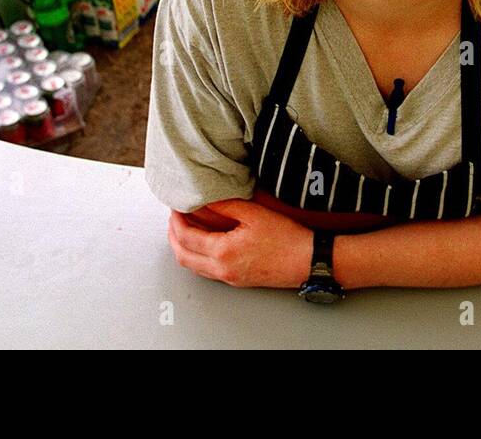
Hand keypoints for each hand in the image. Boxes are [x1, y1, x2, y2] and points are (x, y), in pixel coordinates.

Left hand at [167, 199, 312, 288]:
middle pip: (183, 256)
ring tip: (184, 229)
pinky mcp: (237, 280)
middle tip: (174, 219)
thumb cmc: (287, 238)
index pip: (186, 237)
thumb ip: (226, 205)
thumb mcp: (255, 214)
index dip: (177, 220)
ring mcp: (229, 277)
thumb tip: (205, 199)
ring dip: (183, 248)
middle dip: (173, 236)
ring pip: (193, 267)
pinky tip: (204, 244)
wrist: (308, 261)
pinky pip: (206, 271)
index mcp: (223, 252)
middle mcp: (222, 269)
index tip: (176, 207)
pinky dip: (197, 257)